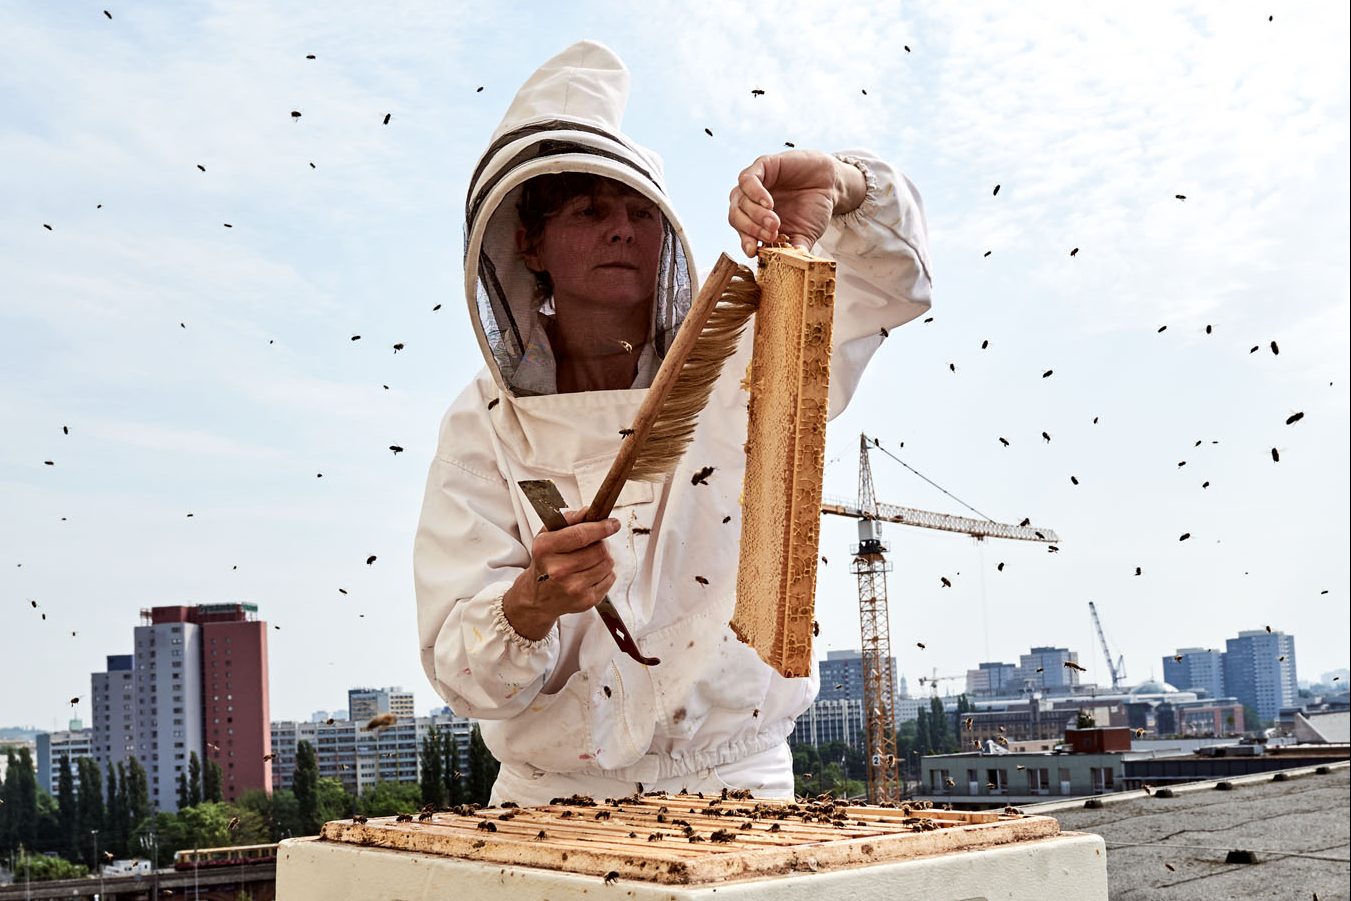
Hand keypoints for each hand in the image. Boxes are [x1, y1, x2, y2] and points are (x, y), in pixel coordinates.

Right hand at [502, 508, 619, 640]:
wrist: (538, 597)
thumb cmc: (545, 563)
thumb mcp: (547, 535)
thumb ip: (568, 519)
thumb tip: (588, 512)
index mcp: (545, 549)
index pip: (581, 535)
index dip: (601, 528)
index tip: (613, 523)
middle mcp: (557, 570)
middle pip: (599, 549)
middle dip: (601, 543)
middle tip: (593, 545)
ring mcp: (572, 587)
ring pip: (607, 563)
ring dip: (604, 558)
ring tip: (590, 560)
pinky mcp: (586, 600)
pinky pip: (610, 578)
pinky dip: (605, 573)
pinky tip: (591, 573)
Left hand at [727, 150, 866, 256]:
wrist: (830, 184)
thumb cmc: (814, 209)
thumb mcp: (805, 235)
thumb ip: (794, 249)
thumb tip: (789, 267)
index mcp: (756, 223)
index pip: (743, 234)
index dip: (746, 243)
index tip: (754, 252)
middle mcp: (750, 205)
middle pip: (736, 218)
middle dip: (752, 229)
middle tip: (772, 233)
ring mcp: (754, 186)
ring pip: (739, 200)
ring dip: (755, 214)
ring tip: (774, 222)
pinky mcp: (761, 167)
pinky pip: (747, 180)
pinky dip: (754, 193)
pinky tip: (768, 203)